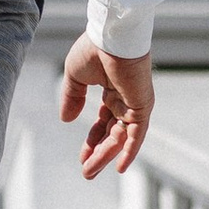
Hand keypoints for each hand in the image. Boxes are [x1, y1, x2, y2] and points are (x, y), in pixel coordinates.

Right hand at [59, 34, 153, 181]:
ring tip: (89, 171)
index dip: (92, 140)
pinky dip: (129, 151)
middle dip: (98, 154)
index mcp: (112, 90)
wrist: (110, 36)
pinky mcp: (142, 106)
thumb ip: (71, 97)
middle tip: (86, 172)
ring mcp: (135, 104)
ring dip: (105, 156)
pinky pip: (137, 134)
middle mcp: (125, 100)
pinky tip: (119, 166)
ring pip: (120, 138)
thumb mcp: (75, 76)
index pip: (104, 122)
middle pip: (112, 134)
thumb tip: (66, 119)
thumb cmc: (93, 48)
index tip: (82, 157)